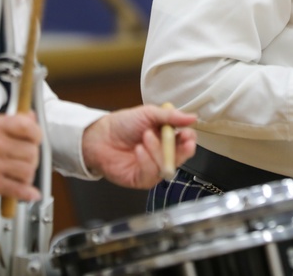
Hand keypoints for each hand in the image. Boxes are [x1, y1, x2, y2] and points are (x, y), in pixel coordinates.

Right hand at [0, 112, 41, 202]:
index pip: (27, 126)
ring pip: (28, 170)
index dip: (36, 134)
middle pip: (31, 151)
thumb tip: (31, 116)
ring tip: (20, 175)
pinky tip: (29, 193)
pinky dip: (27, 193)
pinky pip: (17, 189)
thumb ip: (9, 122)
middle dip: (32, 158)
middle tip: (25, 161)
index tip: (35, 140)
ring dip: (27, 175)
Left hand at [82, 105, 197, 188]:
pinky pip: (151, 174)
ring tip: (145, 137)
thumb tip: (192, 117)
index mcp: (166, 137)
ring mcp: (152, 168)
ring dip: (157, 150)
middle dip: (183, 150)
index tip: (187, 134)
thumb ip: (170, 116)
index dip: (189, 139)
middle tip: (182, 141)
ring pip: (167, 166)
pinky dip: (146, 161)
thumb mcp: (148, 113)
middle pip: (182, 157)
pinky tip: (138, 150)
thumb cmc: (122, 124)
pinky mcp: (141, 179)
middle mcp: (162, 154)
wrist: (100, 136)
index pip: (185, 141)